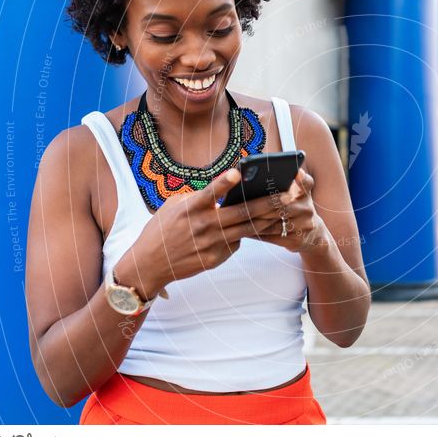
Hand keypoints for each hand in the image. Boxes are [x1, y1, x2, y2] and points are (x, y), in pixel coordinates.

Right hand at [126, 167, 283, 296]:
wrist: (149, 264)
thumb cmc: (161, 229)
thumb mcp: (174, 206)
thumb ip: (198, 197)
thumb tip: (224, 189)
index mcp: (191, 209)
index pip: (210, 193)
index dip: (224, 182)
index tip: (238, 172)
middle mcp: (203, 226)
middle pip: (242, 213)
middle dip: (268, 203)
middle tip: (288, 194)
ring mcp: (211, 244)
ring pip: (247, 229)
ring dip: (268, 219)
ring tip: (285, 209)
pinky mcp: (215, 258)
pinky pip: (236, 243)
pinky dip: (246, 234)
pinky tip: (261, 227)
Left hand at [234, 168, 329, 253]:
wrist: (313, 234)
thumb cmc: (295, 209)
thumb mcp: (296, 195)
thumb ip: (284, 185)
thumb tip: (255, 180)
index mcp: (305, 194)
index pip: (306, 183)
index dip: (302, 178)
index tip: (295, 173)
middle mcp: (307, 209)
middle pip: (280, 206)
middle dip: (259, 206)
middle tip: (240, 204)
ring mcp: (304, 226)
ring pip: (273, 224)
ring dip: (254, 221)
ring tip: (236, 219)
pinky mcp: (296, 241)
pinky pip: (272, 237)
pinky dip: (257, 234)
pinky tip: (244, 230)